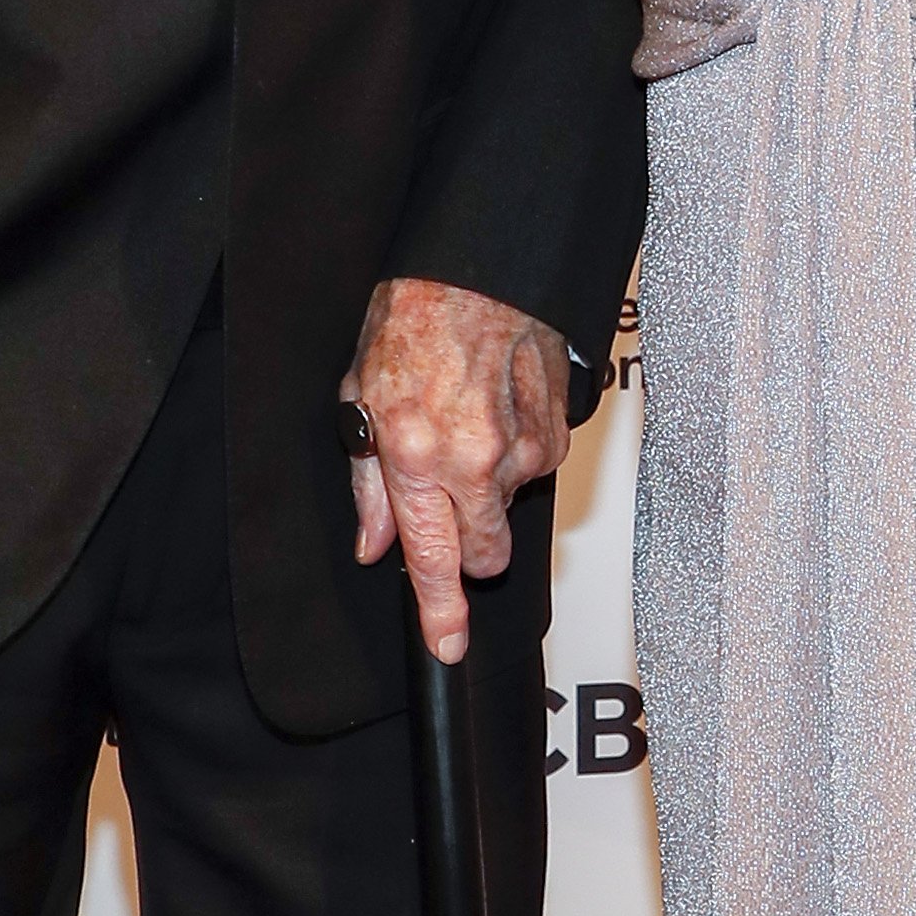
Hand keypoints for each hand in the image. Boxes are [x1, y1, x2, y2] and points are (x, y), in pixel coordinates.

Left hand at [343, 278, 570, 666]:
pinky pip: (535, 469)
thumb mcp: (360, 398)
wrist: (475, 268)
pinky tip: (496, 410)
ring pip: (508, 509)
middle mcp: (472, 460)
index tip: (448, 646)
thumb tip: (377, 541)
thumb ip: (369, 481)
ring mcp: (520, 448)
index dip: (441, 613)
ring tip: (466, 422)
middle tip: (451, 506)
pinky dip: (515, 453)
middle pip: (486, 554)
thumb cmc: (412, 318)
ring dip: (488, 486)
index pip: (431, 559)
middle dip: (470, 549)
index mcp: (415, 455)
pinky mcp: (555, 432)